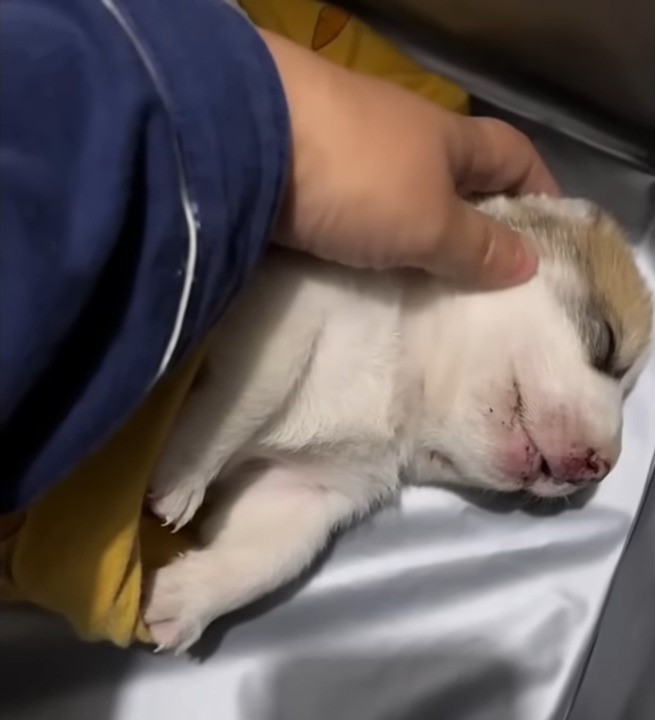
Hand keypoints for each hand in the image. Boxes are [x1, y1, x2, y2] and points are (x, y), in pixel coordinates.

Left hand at [260, 30, 559, 289]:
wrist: (248, 144)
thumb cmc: (360, 178)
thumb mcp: (430, 222)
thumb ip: (477, 246)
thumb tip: (528, 263)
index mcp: (448, 139)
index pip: (513, 154)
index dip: (540, 189)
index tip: (551, 236)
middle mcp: (405, 139)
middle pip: (458, 180)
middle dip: (477, 225)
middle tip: (489, 281)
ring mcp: (354, 157)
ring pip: (405, 202)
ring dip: (421, 241)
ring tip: (434, 291)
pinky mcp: (311, 180)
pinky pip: (359, 218)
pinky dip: (373, 246)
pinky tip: (374, 276)